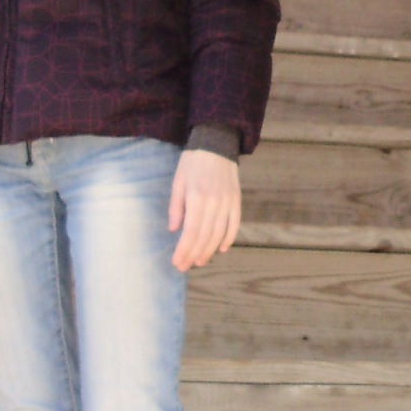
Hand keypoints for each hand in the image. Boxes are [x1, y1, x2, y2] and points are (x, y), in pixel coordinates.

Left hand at [169, 149, 241, 271]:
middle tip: (184, 267)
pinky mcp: (237, 201)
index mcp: (197, 198)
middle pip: (205, 237)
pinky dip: (228, 239)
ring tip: (200, 261)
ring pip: (219, 234)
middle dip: (194, 254)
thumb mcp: (178, 182)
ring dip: (209, 251)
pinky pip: (234, 224)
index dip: (184, 250)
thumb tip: (174, 230)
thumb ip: (176, 207)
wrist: (216, 144)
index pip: (190, 232)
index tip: (177, 262)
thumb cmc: (192, 163)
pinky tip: (221, 249)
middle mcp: (214, 203)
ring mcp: (228, 203)